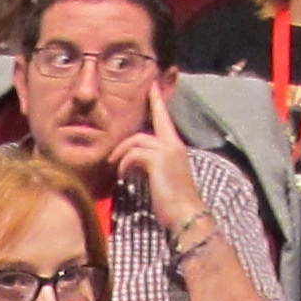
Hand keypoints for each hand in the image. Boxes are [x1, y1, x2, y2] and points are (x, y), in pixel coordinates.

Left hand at [113, 78, 204, 230]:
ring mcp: (167, 150)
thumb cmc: (175, 203)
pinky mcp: (158, 160)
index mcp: (176, 147)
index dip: (157, 101)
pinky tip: (123, 177)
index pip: (165, 119)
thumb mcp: (163, 179)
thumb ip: (152, 166)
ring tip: (116, 170)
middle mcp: (174, 144)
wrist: (186, 215)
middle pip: (151, 124)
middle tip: (113, 151)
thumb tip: (135, 164)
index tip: (151, 86)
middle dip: (131, 132)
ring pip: (137, 139)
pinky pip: (134, 153)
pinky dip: (125, 164)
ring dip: (122, 154)